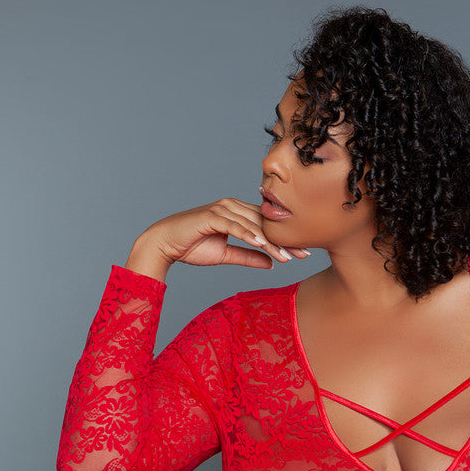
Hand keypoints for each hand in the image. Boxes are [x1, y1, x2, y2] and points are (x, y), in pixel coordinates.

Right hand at [127, 196, 310, 276]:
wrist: (165, 244)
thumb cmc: (193, 247)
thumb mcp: (227, 255)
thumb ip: (248, 257)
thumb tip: (270, 263)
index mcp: (237, 213)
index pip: (267, 225)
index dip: (285, 239)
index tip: (303, 253)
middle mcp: (232, 207)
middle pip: (265, 223)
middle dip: (285, 240)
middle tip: (304, 254)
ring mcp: (222, 209)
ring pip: (252, 225)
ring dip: (270, 241)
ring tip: (286, 256)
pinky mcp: (211, 216)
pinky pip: (234, 225)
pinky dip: (248, 235)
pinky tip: (262, 245)